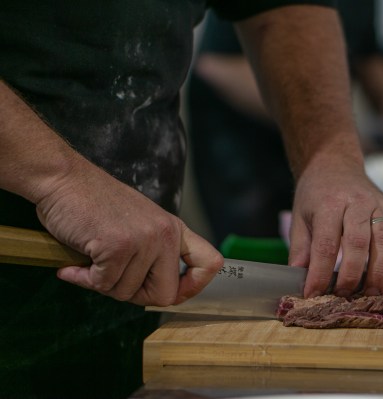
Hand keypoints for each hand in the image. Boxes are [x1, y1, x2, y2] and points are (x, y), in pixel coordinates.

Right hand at [34, 158, 223, 305]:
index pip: (210, 263)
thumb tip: (161, 296)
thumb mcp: (140, 223)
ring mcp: (143, 240)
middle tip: (113, 280)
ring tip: (91, 262)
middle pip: (165, 294)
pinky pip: (103, 284)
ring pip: (128, 292)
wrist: (62, 178)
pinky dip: (84, 279)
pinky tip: (74, 266)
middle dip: (137, 296)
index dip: (194, 287)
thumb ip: (154, 253)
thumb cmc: (95, 203)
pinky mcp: (117, 246)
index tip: (173, 292)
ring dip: (104, 284)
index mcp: (174, 229)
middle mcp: (165, 234)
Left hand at [288, 156, 382, 297]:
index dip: (320, 272)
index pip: (325, 243)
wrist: (335, 163)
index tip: (314, 293)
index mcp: (329, 203)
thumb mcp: (299, 216)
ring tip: (372, 292)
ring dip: (380, 270)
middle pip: (358, 242)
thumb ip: (300, 248)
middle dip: (352, 273)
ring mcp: (378, 205)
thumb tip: (299, 279)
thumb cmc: (315, 194)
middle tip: (345, 296)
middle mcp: (356, 202)